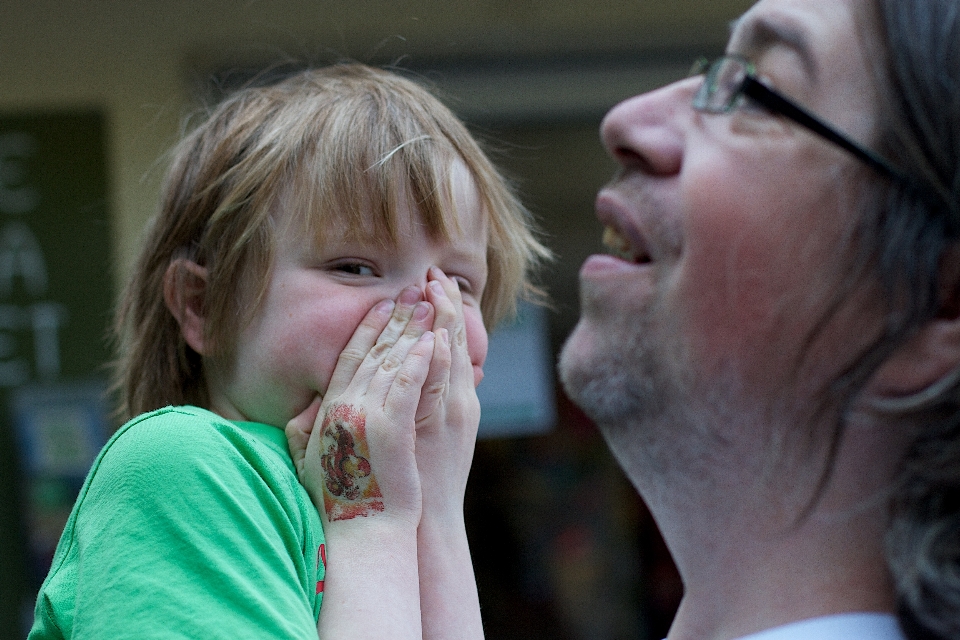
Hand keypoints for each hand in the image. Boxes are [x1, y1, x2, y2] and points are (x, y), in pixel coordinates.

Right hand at [286, 286, 439, 528]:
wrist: (362, 532)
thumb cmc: (340, 500)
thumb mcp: (311, 459)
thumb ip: (305, 428)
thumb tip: (306, 407)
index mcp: (330, 409)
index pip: (350, 357)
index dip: (368, 327)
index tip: (384, 304)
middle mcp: (346, 405)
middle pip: (375, 350)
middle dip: (396, 316)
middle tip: (414, 290)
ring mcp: (368, 416)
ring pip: (394, 361)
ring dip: (412, 329)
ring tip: (430, 303)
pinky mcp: (391, 429)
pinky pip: (408, 385)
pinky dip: (420, 360)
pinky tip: (433, 340)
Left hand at [415, 267, 481, 519]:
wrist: (426, 522)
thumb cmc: (407, 484)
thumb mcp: (404, 437)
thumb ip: (393, 407)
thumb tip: (367, 385)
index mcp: (442, 400)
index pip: (439, 346)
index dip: (433, 313)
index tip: (425, 283)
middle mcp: (453, 400)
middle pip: (450, 341)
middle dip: (442, 304)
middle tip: (433, 270)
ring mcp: (452, 411)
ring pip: (452, 355)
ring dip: (445, 319)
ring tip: (436, 285)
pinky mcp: (446, 425)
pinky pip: (443, 386)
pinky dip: (443, 359)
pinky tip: (438, 334)